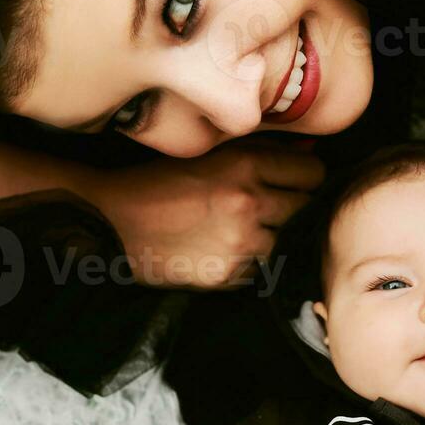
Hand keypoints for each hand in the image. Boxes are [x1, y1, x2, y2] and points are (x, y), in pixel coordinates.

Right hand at [84, 138, 323, 289]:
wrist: (111, 223)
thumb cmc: (158, 183)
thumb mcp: (208, 154)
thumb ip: (262, 150)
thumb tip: (311, 149)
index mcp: (245, 164)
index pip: (313, 172)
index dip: (304, 176)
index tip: (292, 180)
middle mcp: (248, 202)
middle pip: (307, 207)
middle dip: (293, 206)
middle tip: (268, 206)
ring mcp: (240, 243)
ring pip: (287, 240)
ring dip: (273, 236)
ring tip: (241, 229)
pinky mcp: (228, 275)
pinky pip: (261, 268)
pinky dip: (251, 261)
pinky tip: (224, 249)